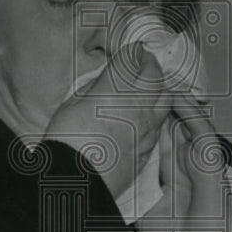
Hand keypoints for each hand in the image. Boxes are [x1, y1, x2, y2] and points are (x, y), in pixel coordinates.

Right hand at [45, 44, 171, 199]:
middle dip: (149, 63)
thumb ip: (92, 88)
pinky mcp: (148, 147)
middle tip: (142, 60)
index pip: (132, 58)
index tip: (131, 49)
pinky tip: (147, 113)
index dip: (132, 50)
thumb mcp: (70, 105)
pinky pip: (161, 122)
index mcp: (114, 89)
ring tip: (150, 85)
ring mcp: (146, 128)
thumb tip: (103, 80)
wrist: (75, 182)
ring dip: (160, 86)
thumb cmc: (65, 143)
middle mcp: (137, 105)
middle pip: (154, 74)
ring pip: (166, 97)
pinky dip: (158, 111)